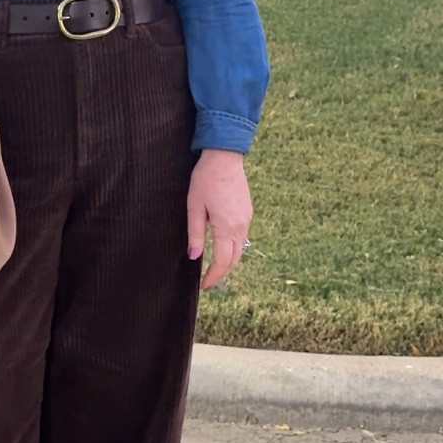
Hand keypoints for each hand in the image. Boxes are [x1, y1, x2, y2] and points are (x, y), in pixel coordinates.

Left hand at [187, 149, 252, 290]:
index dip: (214, 276)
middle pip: (235, 258)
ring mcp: (247, 218)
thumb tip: (194, 257)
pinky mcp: (248, 212)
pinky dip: (233, 247)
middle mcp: (241, 225)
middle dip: (222, 272)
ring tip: (214, 267)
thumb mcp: (194, 207)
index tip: (205, 286)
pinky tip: (222, 247)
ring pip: (241, 248)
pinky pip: (242, 236)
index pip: (223, 261)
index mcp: (226, 226)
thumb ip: (195, 233)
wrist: (224, 156)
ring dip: (229, 260)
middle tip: (208, 280)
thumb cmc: (205, 179)